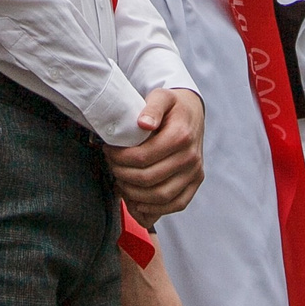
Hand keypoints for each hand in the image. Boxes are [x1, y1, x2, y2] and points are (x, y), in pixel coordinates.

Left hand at [107, 90, 204, 219]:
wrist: (192, 112)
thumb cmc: (172, 106)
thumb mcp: (161, 97)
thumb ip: (152, 108)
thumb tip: (143, 123)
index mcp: (181, 136)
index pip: (143, 157)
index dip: (120, 158)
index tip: (109, 151)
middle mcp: (191, 157)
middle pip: (149, 178)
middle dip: (123, 175)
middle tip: (111, 166)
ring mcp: (195, 172)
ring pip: (161, 196)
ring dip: (135, 194)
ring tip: (121, 182)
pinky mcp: (195, 183)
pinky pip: (176, 204)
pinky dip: (154, 209)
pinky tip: (137, 202)